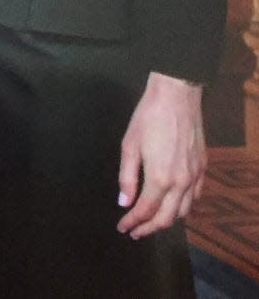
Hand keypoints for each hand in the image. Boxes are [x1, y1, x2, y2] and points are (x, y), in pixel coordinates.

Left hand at [117, 72, 205, 238]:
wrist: (176, 94)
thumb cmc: (149, 116)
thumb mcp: (130, 144)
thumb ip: (127, 176)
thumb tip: (124, 202)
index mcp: (160, 178)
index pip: (145, 211)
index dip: (132, 222)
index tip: (123, 227)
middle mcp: (181, 182)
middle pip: (166, 218)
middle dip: (148, 228)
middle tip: (135, 231)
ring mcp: (195, 175)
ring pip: (184, 212)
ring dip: (167, 220)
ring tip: (152, 221)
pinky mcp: (203, 167)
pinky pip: (196, 197)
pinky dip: (184, 207)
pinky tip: (174, 204)